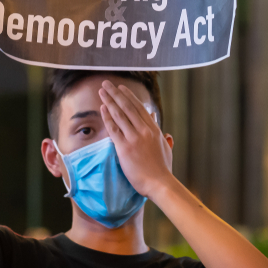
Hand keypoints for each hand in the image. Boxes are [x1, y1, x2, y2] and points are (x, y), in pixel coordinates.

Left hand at [97, 81, 174, 198]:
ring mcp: (134, 138)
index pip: (139, 108)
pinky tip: (102, 108)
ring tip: (101, 91)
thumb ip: (162, 136)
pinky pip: (113, 129)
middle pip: (128, 107)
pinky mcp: (125, 148)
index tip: (121, 88)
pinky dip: (107, 117)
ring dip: (109, 101)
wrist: (160, 183)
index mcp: (154, 130)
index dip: (129, 97)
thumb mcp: (165, 149)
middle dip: (116, 93)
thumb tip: (160, 126)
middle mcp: (144, 130)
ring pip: (120, 114)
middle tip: (107, 84)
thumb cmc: (163, 169)